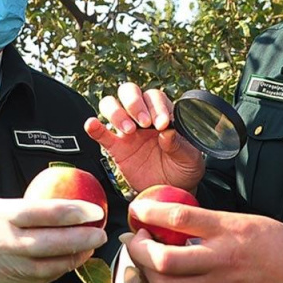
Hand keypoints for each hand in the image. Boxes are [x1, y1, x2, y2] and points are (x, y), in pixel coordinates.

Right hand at [0, 198, 107, 282]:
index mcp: (4, 216)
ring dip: (76, 257)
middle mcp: (8, 243)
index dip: (73, 211)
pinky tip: (75, 259)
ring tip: (92, 246)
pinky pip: (44, 278)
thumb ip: (30, 207)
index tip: (94, 209)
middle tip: (101, 232)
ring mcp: (11, 266)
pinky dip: (62, 269)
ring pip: (51, 265)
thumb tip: (67, 203)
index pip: (45, 213)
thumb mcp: (0, 205)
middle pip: (52, 243)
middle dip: (82, 239)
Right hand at [84, 82, 204, 192]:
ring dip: (117, 113)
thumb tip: (168, 133)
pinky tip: (92, 124)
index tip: (163, 124)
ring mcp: (127, 131)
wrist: (171, 190)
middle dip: (135, 103)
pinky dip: (94, 127)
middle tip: (144, 123)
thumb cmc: (183, 169)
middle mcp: (143, 117)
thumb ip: (180, 145)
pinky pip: (101, 133)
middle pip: (130, 92)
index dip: (157, 107)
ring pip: (112, 105)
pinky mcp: (116, 148)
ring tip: (129, 130)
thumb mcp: (190, 158)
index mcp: (163, 114)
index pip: (155, 98)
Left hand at [124, 201, 282, 282]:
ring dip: (147, 271)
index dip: (149, 213)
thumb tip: (177, 219)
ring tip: (146, 258)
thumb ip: (213, 223)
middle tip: (134, 238)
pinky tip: (170, 275)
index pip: (178, 218)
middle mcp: (220, 260)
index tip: (137, 209)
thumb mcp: (249, 221)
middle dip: (139, 249)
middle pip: (162, 260)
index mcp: (229, 231)